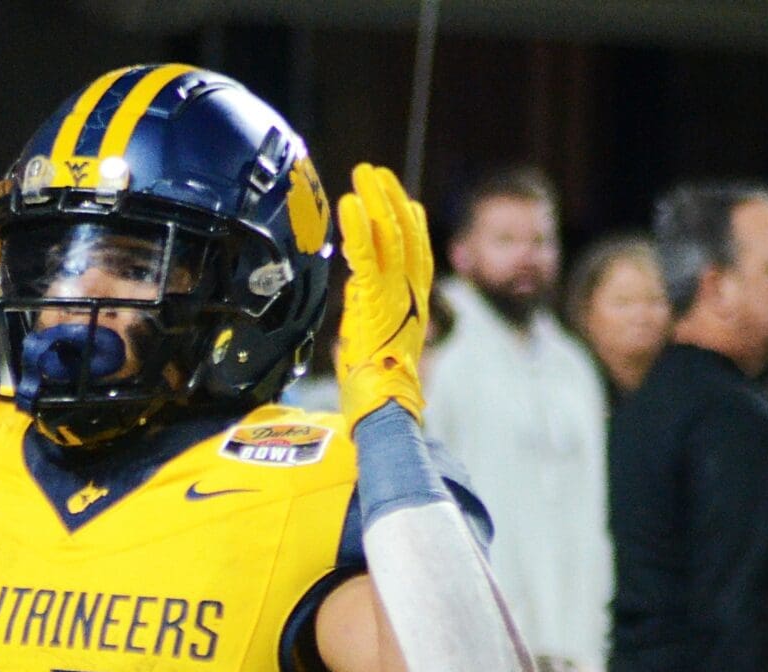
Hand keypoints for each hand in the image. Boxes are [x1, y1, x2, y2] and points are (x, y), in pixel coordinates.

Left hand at [335, 163, 433, 429]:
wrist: (383, 404)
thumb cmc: (377, 382)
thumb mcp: (376, 337)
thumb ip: (371, 308)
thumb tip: (356, 290)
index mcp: (415, 302)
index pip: (418, 253)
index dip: (412, 222)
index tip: (404, 198)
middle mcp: (411, 293)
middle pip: (405, 233)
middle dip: (390, 198)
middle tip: (375, 172)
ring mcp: (395, 293)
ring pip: (388, 235)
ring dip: (375, 199)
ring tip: (363, 173)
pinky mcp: (374, 299)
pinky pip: (365, 254)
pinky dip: (357, 227)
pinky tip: (349, 202)